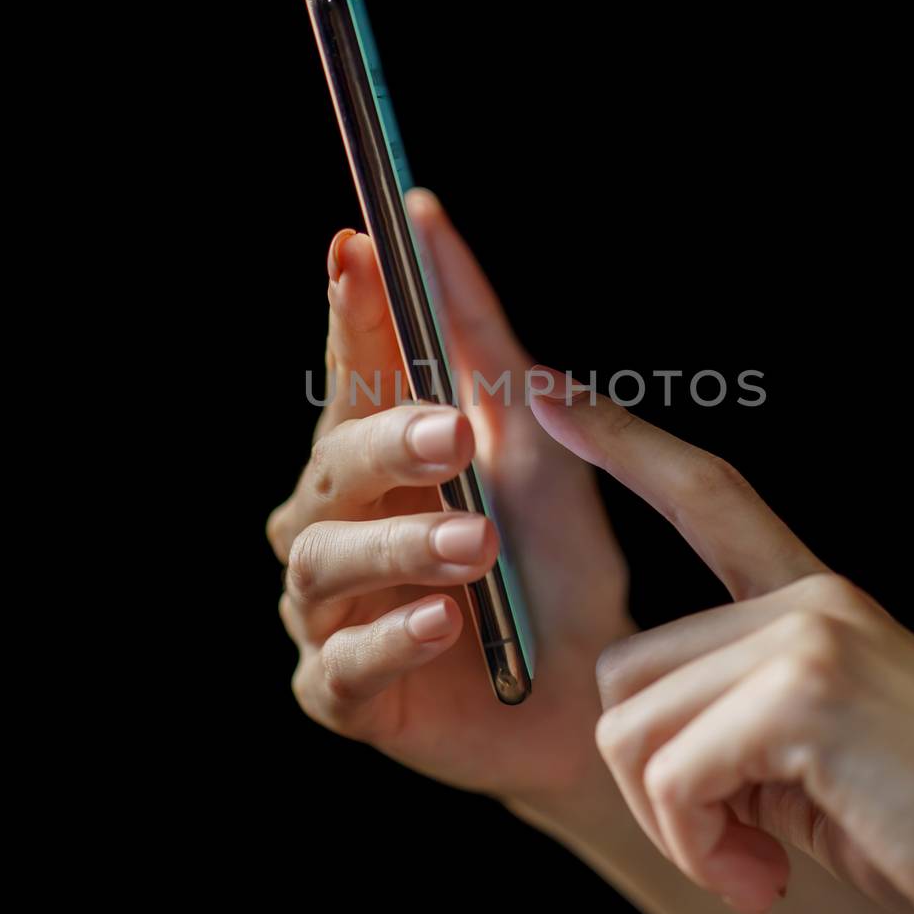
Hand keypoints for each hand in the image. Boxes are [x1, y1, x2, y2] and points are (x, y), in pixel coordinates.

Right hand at [268, 189, 632, 802]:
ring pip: (325, 561)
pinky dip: (393, 639)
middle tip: (455, 434)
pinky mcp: (342, 693)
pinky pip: (346, 665)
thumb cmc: (555, 565)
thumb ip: (483, 341)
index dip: (351, 312)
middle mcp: (335, 525)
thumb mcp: (536, 443)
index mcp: (375, 458)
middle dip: (387, 442)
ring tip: (478, 544)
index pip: (351, 374)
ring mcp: (330, 610)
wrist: (588, 694)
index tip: (357, 247)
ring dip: (400, 545)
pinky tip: (443, 621)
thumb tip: (428, 219)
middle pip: (331, 465)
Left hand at [530, 379, 913, 913]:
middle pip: (625, 672)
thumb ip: (735, 710)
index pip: (708, 493)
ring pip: (632, 728)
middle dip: (651, 781)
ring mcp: (810, 636)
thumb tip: (632, 731)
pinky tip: (760, 874)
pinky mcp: (805, 693)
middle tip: (731, 844)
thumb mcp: (815, 754)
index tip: (549, 388)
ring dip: (674, 823)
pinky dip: (699, 847)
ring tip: (752, 860)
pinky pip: (672, 774)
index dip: (623, 441)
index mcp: (818, 603)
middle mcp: (812, 600)